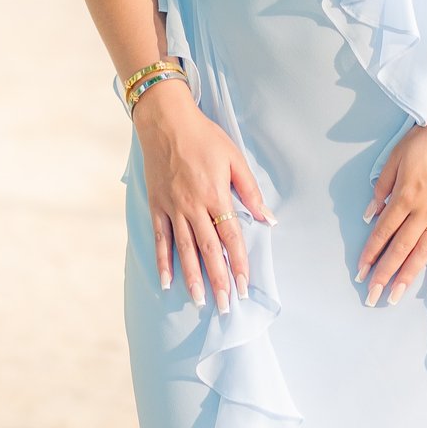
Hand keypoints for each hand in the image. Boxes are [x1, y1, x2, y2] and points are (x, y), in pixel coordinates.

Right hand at [136, 83, 269, 310]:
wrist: (166, 121)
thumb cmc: (204, 137)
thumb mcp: (234, 158)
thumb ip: (251, 191)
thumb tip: (269, 219)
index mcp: (215, 195)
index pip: (230, 238)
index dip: (238, 264)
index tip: (244, 287)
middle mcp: (193, 207)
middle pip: (208, 251)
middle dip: (218, 280)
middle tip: (225, 306)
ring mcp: (173, 208)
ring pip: (184, 250)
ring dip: (193, 278)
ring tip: (201, 301)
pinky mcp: (157, 206)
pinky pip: (161, 239)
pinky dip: (163, 262)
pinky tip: (168, 282)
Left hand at [360, 108, 426, 307]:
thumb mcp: (397, 155)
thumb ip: (383, 187)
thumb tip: (369, 214)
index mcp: (404, 195)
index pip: (382, 232)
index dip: (370, 253)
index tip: (360, 271)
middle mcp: (423, 211)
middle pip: (400, 248)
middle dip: (384, 274)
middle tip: (372, 297)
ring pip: (423, 252)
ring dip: (408, 276)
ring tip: (396, 297)